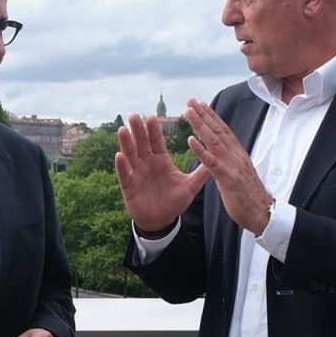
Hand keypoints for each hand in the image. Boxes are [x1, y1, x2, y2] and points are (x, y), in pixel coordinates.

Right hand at [115, 113, 210, 232]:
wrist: (162, 220)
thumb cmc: (174, 202)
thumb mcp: (190, 186)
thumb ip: (201, 173)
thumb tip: (216, 159)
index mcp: (161, 161)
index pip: (157, 142)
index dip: (154, 131)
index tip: (153, 117)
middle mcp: (147, 164)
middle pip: (142, 144)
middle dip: (138, 130)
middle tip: (134, 115)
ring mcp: (137, 174)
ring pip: (131, 155)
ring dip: (127, 143)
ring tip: (123, 129)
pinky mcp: (129, 187)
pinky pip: (125, 174)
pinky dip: (122, 166)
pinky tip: (119, 156)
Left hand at [185, 99, 273, 233]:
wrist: (262, 213)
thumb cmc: (249, 195)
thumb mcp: (240, 173)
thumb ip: (232, 160)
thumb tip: (225, 151)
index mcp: (238, 154)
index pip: (224, 130)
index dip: (212, 116)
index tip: (200, 104)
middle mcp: (236, 155)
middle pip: (218, 130)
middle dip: (203, 114)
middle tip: (190, 100)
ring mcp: (232, 165)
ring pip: (214, 140)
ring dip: (200, 125)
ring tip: (188, 112)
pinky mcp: (227, 178)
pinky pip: (211, 162)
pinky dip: (200, 150)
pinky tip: (190, 140)